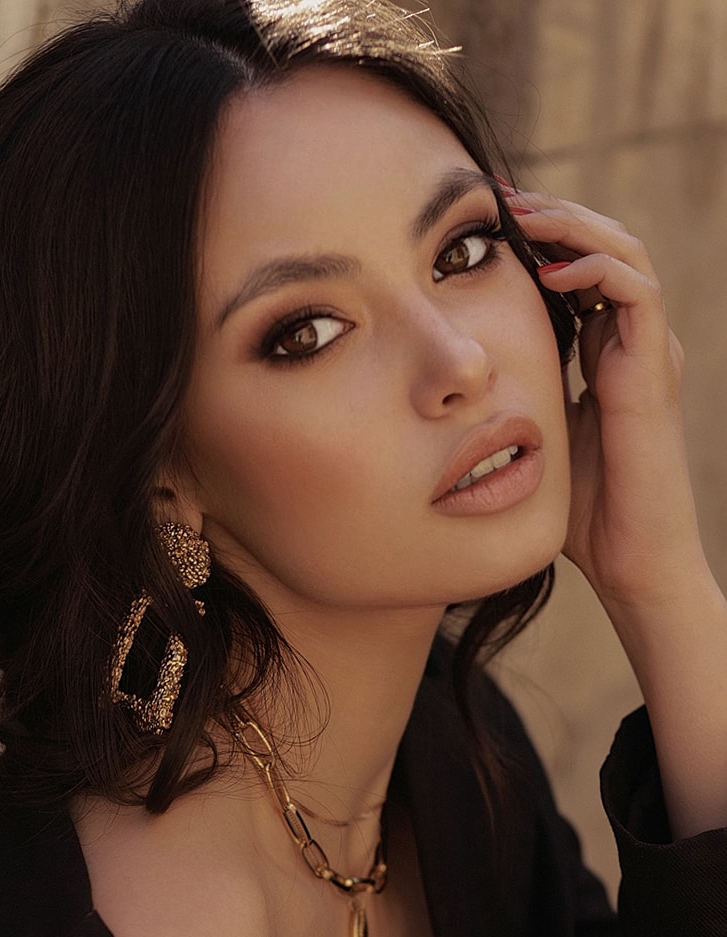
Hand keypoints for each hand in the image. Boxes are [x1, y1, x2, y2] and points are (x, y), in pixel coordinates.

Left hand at [507, 188, 703, 611]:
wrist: (630, 559)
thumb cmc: (582, 510)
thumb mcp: (534, 436)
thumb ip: (514, 397)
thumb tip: (459, 381)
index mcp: (605, 352)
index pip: (578, 268)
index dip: (537, 239)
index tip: (481, 225)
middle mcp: (632, 341)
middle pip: (601, 245)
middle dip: (550, 216)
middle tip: (496, 200)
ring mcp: (649, 351)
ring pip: (623, 252)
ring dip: (571, 224)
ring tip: (520, 214)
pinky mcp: (654, 368)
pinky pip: (636, 291)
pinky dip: (596, 267)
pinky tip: (549, 269)